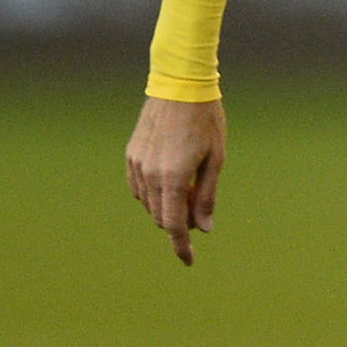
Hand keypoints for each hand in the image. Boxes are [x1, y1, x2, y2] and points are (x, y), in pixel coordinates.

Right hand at [126, 96, 226, 264]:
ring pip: (149, 204)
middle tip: (199, 208)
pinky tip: (169, 181)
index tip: (189, 261)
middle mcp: (150, 175)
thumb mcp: (215, 160)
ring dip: (167, 206)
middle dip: (179, 222)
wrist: (180, 84)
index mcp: (174, 178)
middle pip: (161, 217)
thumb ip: (207, 196)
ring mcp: (137, 164)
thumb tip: (203, 228)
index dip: (181, 246)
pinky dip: (153, 193)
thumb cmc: (205, 121)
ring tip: (188, 186)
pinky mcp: (131, 154)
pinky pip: (139, 187)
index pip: (174, 225)